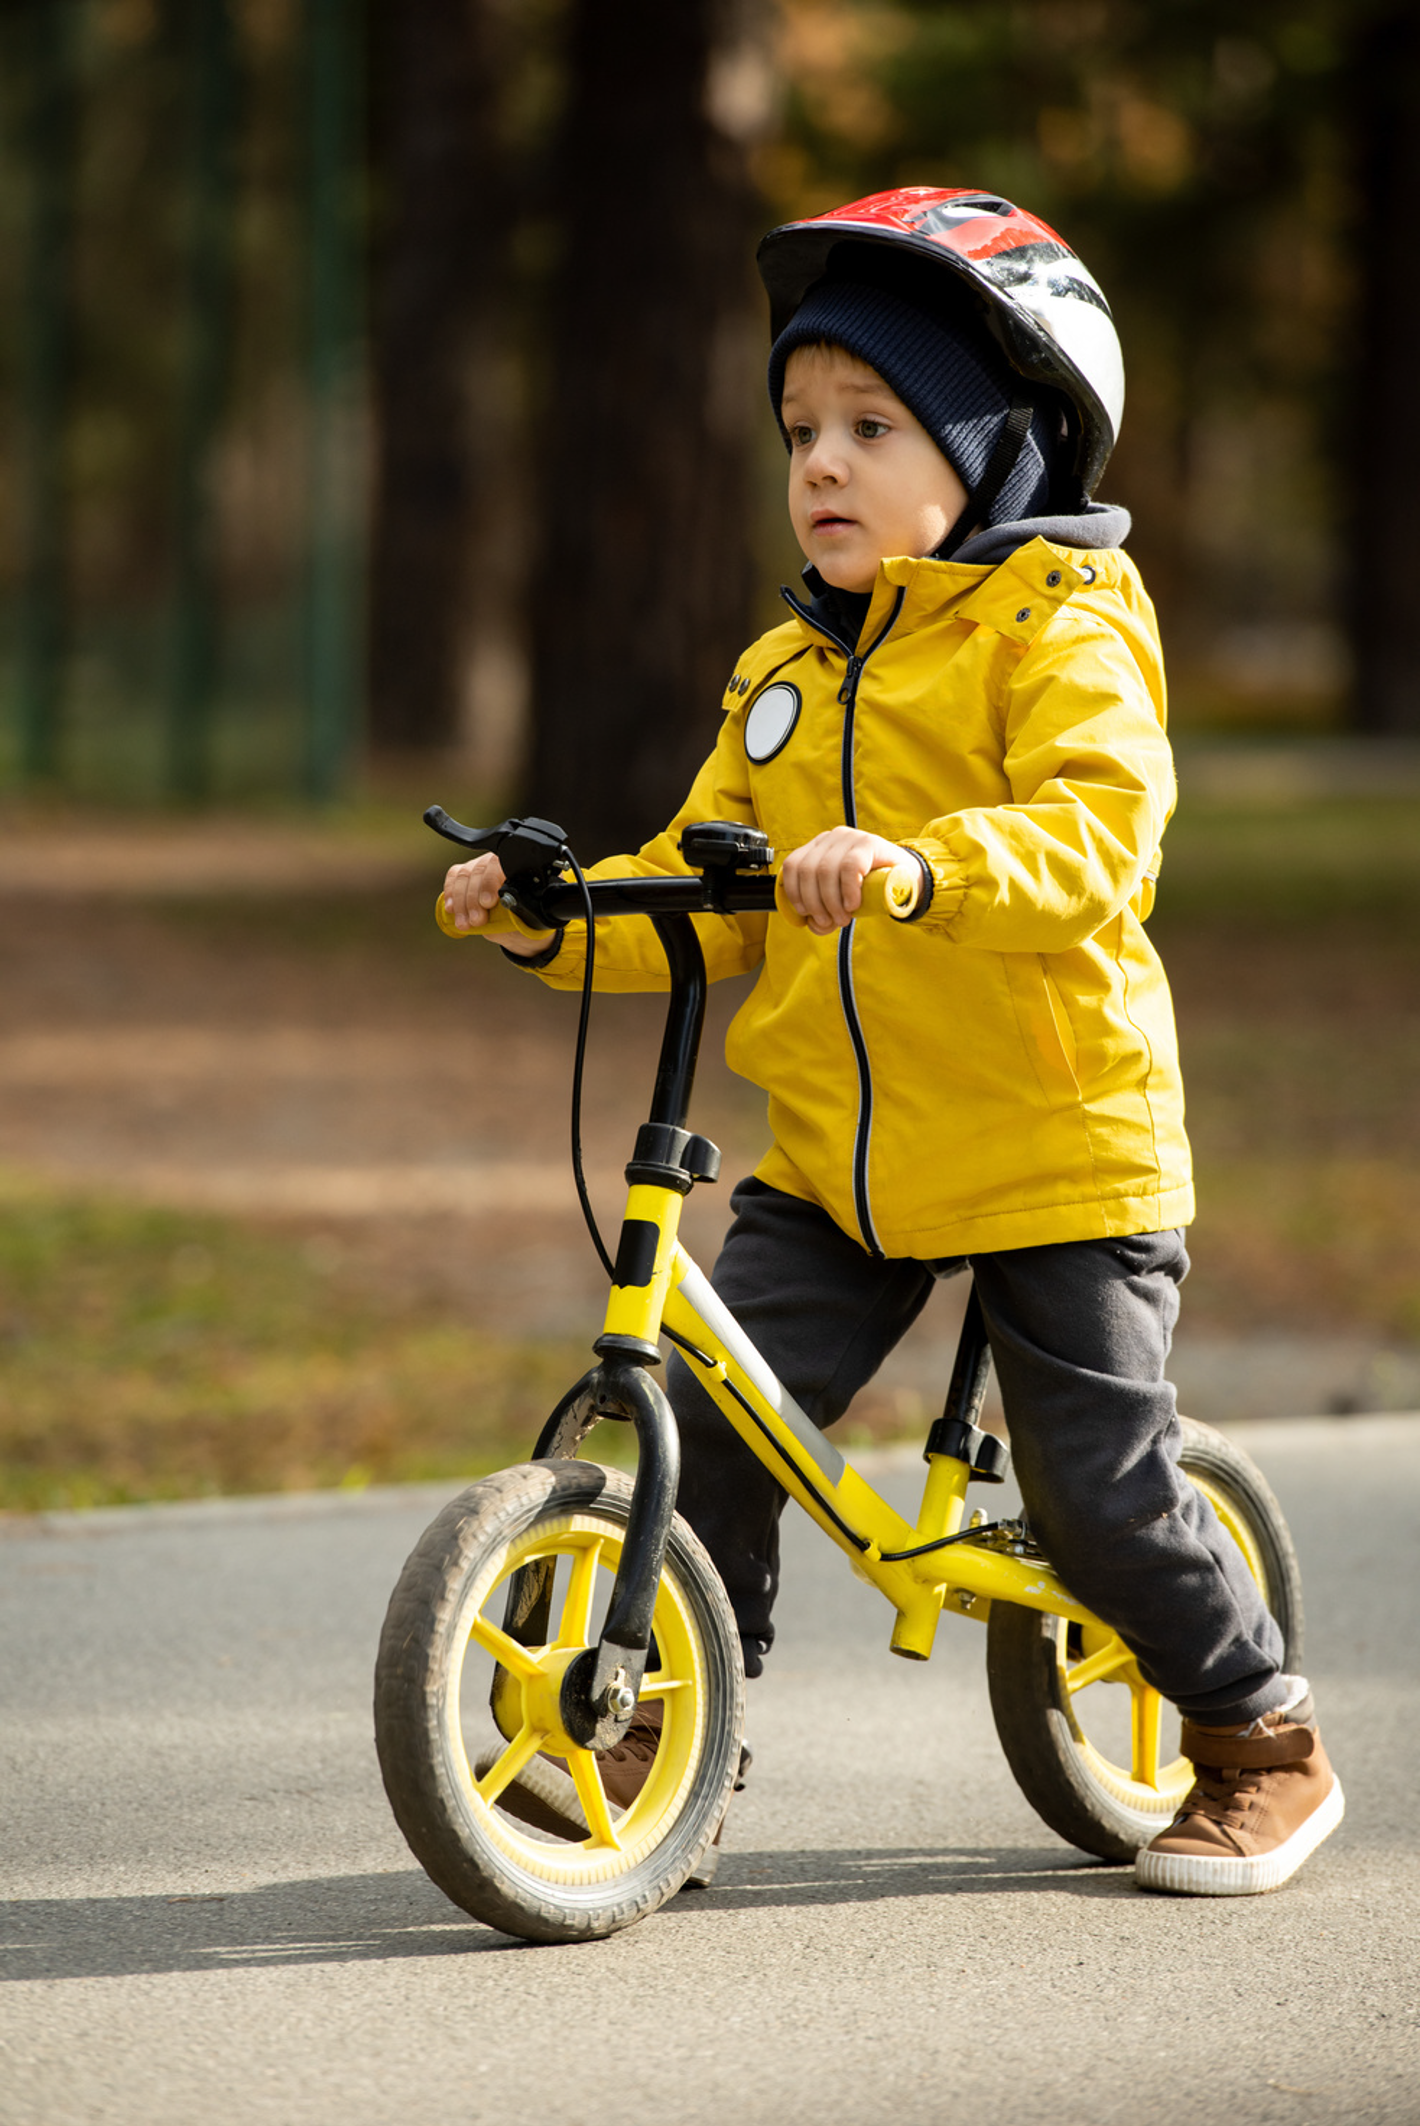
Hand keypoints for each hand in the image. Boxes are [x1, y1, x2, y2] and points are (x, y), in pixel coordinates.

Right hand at [442, 854, 553, 956]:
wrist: (518, 928)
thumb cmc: (525, 921)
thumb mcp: (526, 920)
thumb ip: (515, 913)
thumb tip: (504, 909)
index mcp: (517, 869)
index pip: (499, 865)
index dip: (489, 882)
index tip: (487, 903)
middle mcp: (497, 863)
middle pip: (479, 871)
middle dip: (474, 898)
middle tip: (476, 920)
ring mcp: (480, 866)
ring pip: (464, 875)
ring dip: (461, 901)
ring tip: (464, 923)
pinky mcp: (465, 875)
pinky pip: (454, 877)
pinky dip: (451, 893)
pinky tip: (451, 909)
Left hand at [780, 827, 911, 933]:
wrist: (907, 879)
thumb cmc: (870, 889)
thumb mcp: (841, 901)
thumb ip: (824, 913)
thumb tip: (813, 925)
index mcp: (818, 848)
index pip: (792, 866)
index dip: (794, 892)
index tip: (806, 913)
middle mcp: (830, 838)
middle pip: (808, 871)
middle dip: (815, 903)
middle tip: (831, 921)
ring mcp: (849, 838)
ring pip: (826, 870)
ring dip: (831, 902)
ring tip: (843, 918)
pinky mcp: (868, 843)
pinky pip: (849, 867)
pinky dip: (848, 890)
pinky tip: (853, 904)